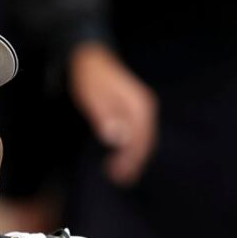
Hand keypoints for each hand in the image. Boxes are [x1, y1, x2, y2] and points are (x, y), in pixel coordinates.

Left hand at [68, 42, 157, 185]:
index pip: (140, 138)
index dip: (131, 159)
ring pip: (144, 139)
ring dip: (134, 158)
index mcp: (138, 104)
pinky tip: (121, 157)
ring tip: (119, 174)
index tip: (117, 172)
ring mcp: (143, 108)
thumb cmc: (90, 78)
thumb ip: (105, 117)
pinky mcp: (137, 110)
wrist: (91, 58)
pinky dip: (132, 148)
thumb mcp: (92, 97)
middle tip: (118, 179)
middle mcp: (146, 106)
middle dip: (133, 163)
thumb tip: (118, 138)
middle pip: (145, 142)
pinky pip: (139, 134)